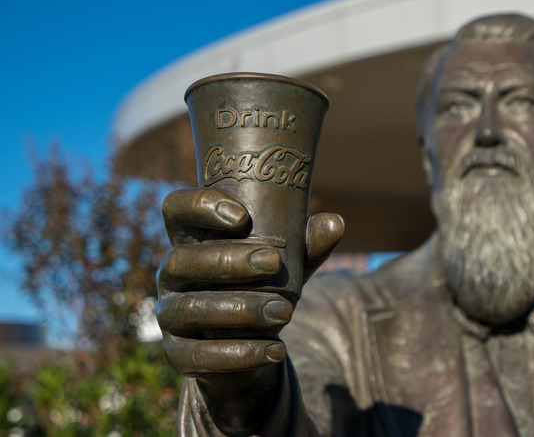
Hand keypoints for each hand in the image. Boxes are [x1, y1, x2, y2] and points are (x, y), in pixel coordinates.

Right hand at [156, 187, 342, 431]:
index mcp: (191, 239)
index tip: (242, 216)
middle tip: (272, 262)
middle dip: (227, 261)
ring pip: (190, 309)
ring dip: (240, 309)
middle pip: (181, 260)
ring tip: (285, 312)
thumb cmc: (264, 286)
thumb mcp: (288, 265)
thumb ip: (306, 245)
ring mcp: (169, 313)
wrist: (252, 344)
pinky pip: (197, 355)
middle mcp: (171, 273)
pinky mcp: (177, 353)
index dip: (199, 206)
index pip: (176, 209)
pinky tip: (277, 350)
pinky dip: (240, 354)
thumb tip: (335, 223)